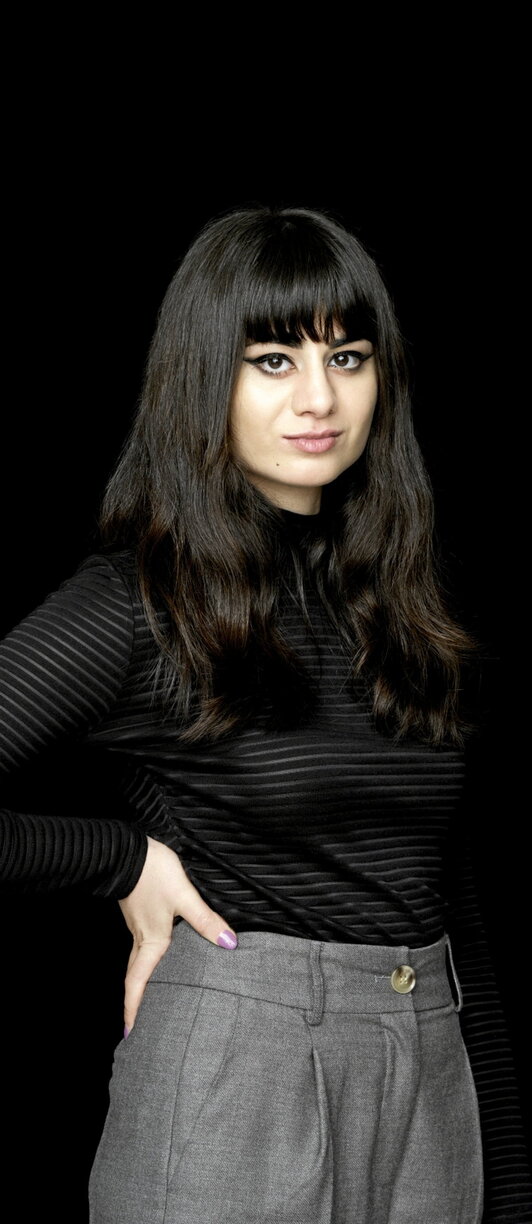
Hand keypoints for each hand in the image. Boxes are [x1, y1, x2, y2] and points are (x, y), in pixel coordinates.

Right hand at [118, 836, 237, 1033]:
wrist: (127, 849)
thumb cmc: (153, 873)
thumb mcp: (183, 896)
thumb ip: (205, 919)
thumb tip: (229, 944)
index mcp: (151, 942)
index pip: (138, 985)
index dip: (134, 1010)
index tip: (130, 1034)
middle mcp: (142, 939)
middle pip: (136, 979)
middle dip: (137, 1003)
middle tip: (140, 1025)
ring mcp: (139, 926)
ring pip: (139, 962)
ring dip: (143, 983)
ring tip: (153, 998)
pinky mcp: (140, 913)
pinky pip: (143, 946)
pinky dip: (149, 961)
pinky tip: (161, 956)